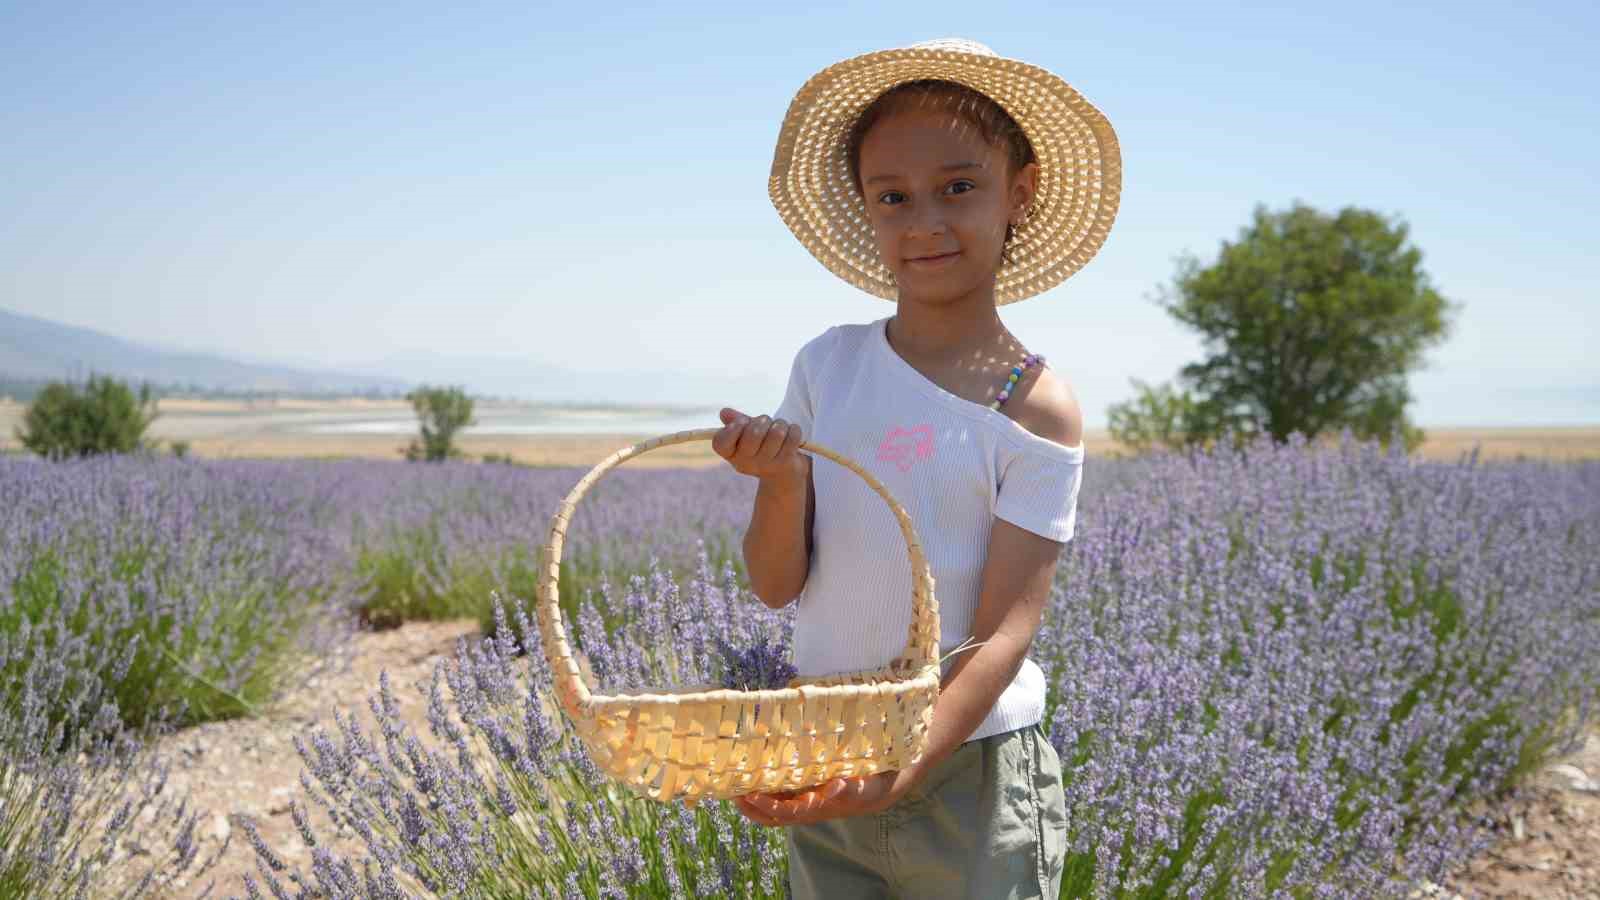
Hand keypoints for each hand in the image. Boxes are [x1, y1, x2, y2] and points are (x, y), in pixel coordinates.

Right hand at [712, 408, 808, 481]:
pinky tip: (791, 433)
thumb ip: (736, 421)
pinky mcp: (785, 463)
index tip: (741, 421)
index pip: (721, 443)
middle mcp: (745, 463)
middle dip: (763, 420)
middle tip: (765, 421)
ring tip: (780, 428)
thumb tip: (724, 412)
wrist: (782, 471)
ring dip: (780, 423)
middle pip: (753, 433)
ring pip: (776, 432)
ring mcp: (765, 465)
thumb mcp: (746, 433)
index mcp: (731, 454)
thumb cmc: (761, 445)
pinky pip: (792, 437)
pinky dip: (794, 429)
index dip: (732, 429)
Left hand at [733, 771, 902, 826]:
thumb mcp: (862, 788)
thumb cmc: (868, 788)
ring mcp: (803, 799)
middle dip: (749, 806)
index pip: (783, 812)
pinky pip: (779, 790)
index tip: (748, 794)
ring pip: (771, 803)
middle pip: (769, 814)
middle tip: (729, 790)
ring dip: (752, 796)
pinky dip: (765, 783)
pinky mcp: (804, 788)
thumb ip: (849, 789)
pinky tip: (756, 768)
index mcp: (814, 809)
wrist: (879, 787)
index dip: (765, 805)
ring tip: (735, 780)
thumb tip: (834, 786)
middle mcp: (804, 806)